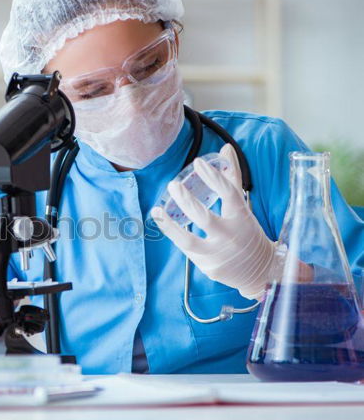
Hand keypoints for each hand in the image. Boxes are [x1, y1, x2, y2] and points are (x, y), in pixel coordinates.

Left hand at [151, 144, 277, 299]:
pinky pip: (188, 250)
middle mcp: (230, 235)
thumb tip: (225, 148)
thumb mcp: (243, 206)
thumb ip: (232, 178)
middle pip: (204, 217)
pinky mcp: (209, 266)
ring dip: (170, 225)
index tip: (198, 162)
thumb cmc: (247, 232)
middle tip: (173, 185)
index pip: (229, 192)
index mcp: (242, 216)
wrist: (261, 271)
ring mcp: (219, 253)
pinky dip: (175, 236)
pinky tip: (164, 223)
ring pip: (188, 240)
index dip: (213, 176)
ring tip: (158, 210)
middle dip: (186, 200)